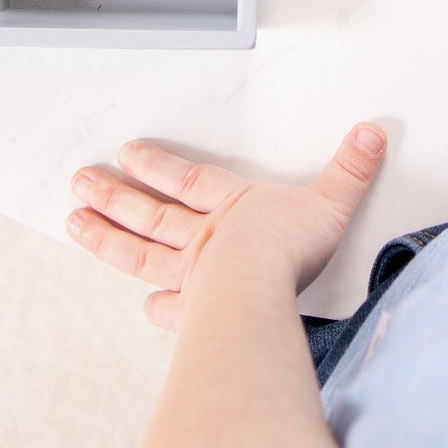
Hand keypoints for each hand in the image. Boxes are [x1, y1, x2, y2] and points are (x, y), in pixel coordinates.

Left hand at [67, 123, 386, 329]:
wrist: (262, 294)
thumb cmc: (290, 250)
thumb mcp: (330, 201)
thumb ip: (350, 170)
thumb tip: (372, 134)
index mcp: (232, 207)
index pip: (188, 179)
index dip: (158, 165)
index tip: (128, 153)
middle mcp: (206, 239)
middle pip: (151, 212)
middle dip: (115, 196)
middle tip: (81, 181)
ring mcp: (194, 277)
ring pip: (140, 252)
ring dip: (107, 237)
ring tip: (75, 222)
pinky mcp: (195, 312)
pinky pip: (169, 308)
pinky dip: (157, 307)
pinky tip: (144, 307)